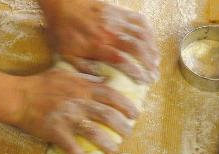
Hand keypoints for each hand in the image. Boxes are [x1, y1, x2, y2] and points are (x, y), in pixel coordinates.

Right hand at [12, 68, 138, 153]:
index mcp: (83, 88)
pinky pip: (73, 148)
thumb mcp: (64, 72)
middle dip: (123, 126)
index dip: (126, 105)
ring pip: (95, 133)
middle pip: (108, 116)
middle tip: (128, 133)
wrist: (18, 97)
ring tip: (114, 149)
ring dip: (107, 144)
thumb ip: (84, 75)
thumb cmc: (40, 83)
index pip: (112, 95)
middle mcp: (80, 103)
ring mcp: (68, 119)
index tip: (135, 114)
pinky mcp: (57, 133)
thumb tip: (102, 77)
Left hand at [39, 0, 159, 82]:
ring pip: (142, 35)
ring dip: (152, 50)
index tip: (143, 81)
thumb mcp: (67, 54)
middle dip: (149, 64)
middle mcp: (110, 32)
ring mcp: (117, 20)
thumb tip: (101, 81)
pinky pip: (139, 21)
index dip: (136, 71)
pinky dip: (149, 32)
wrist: (62, 4)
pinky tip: (151, 42)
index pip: (122, 60)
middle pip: (137, 48)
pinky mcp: (119, 12)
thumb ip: (83, 68)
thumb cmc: (63, 31)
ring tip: (156, 62)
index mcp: (97, 45)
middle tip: (154, 76)